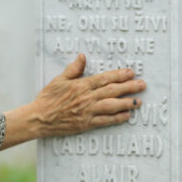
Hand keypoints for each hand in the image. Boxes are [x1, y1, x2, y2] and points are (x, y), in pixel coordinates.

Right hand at [2, 54, 145, 148]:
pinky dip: (117, 118)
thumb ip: (73, 69)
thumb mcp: (59, 80)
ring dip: (127, 103)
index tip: (131, 72)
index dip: (119, 75)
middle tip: (142, 85)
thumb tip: (83, 57)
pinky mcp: (86, 124)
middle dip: (129, 87)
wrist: (39, 118)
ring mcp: (87, 112)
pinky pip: (105, 121)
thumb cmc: (48, 98)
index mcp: (81, 85)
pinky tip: (127, 116)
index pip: (105, 78)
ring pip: (111, 106)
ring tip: (139, 101)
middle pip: (112, 91)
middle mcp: (87, 98)